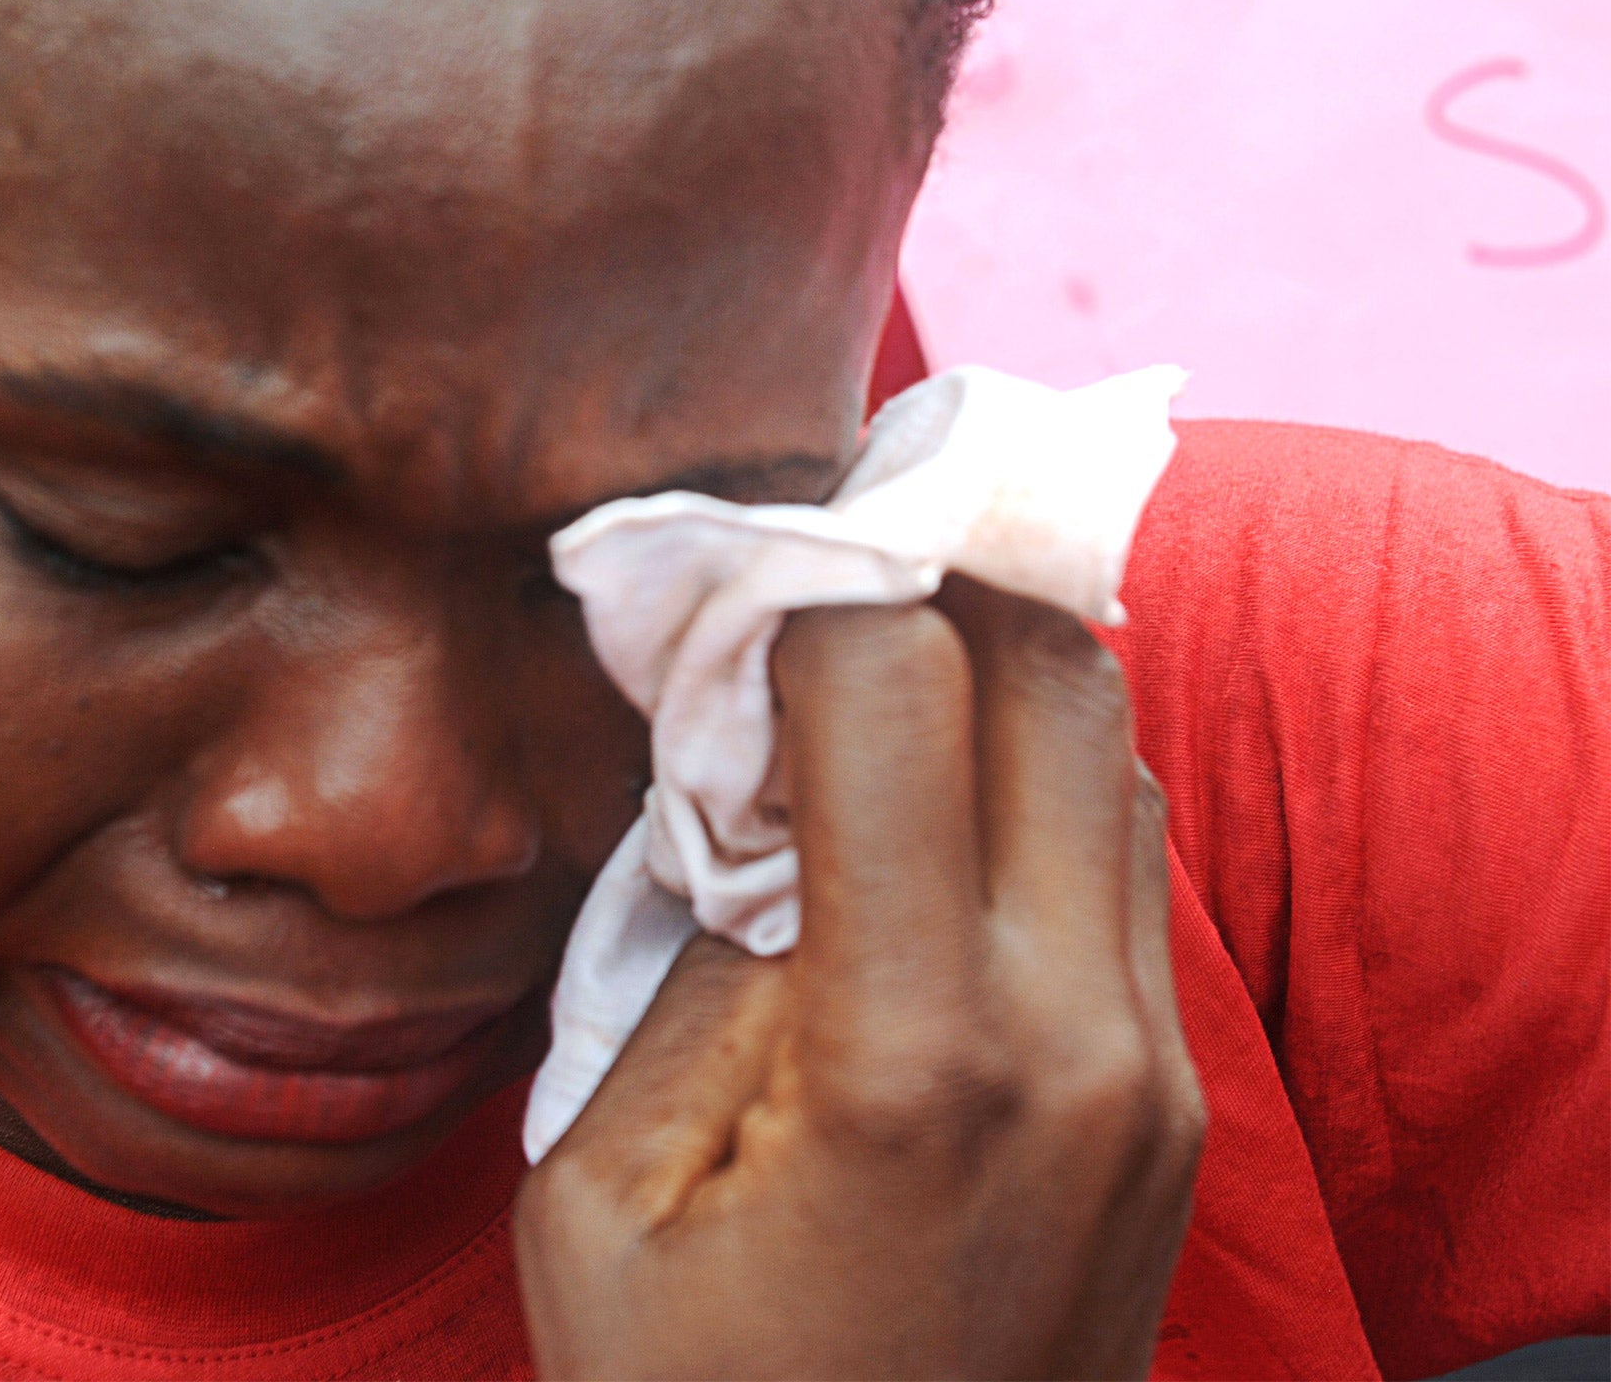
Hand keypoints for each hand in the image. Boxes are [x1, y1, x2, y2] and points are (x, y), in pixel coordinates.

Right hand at [514, 577, 1205, 1378]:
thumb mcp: (603, 1196)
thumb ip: (686, 970)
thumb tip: (750, 798)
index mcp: (908, 1053)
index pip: (901, 688)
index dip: (811, 589)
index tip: (736, 586)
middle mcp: (1074, 1034)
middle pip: (1055, 672)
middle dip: (929, 586)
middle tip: (816, 581)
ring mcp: (1150, 1067)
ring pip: (1113, 748)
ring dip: (994, 676)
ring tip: (866, 689)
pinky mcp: (1174, 1098)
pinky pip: (1127, 856)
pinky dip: (1041, 779)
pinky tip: (934, 810)